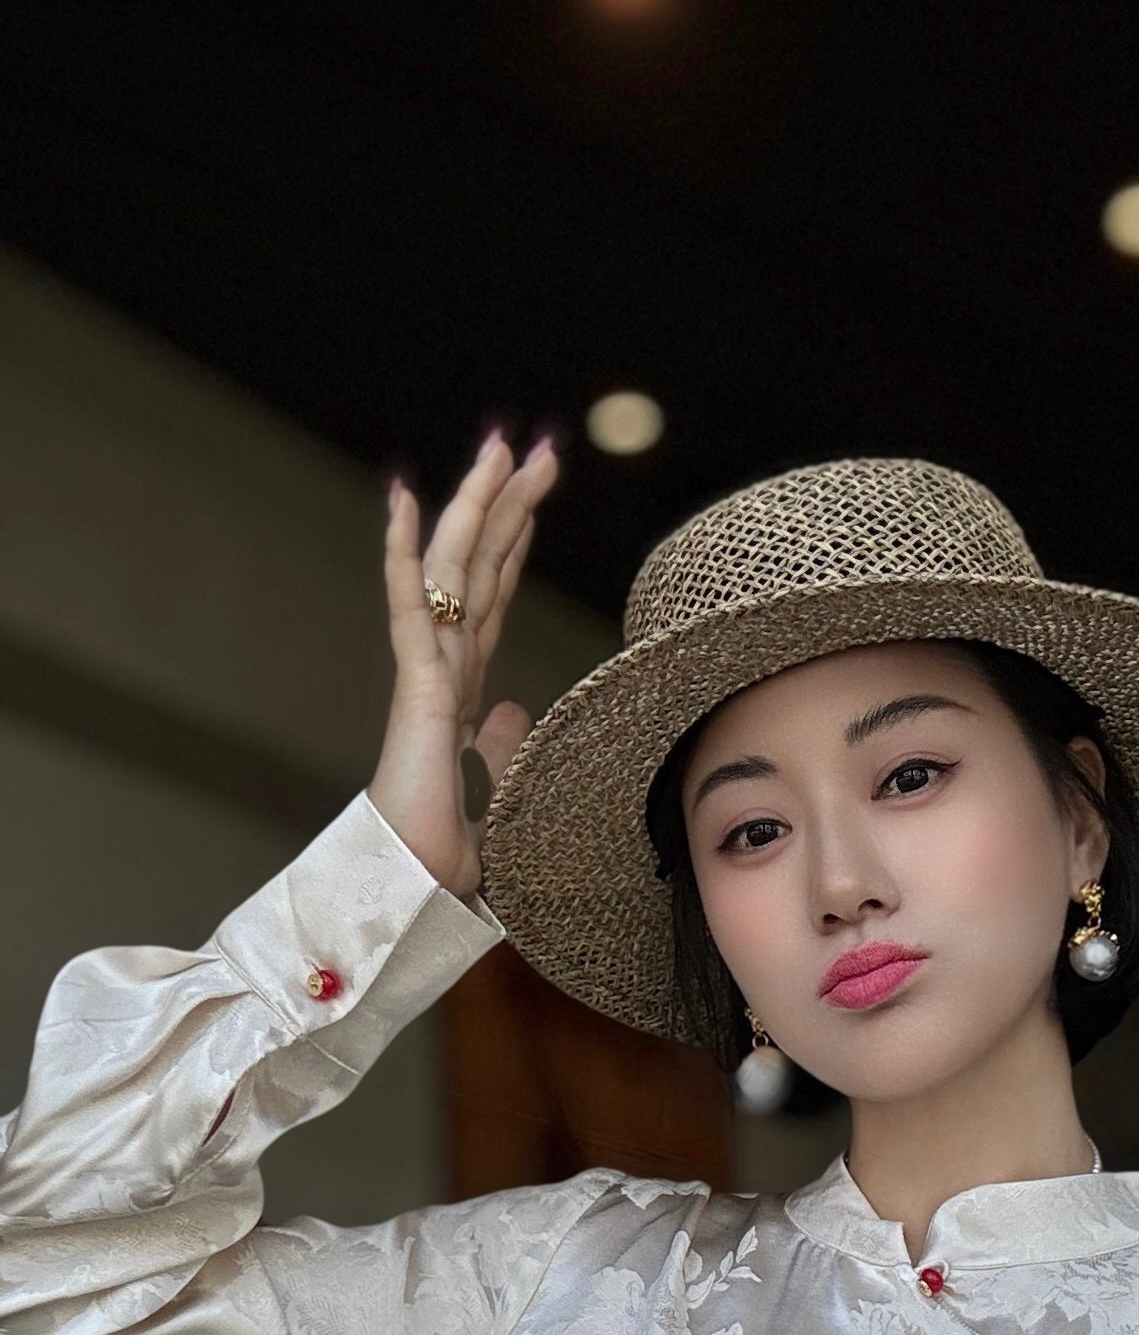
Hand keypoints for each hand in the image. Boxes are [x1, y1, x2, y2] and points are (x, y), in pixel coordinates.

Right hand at [367, 427, 560, 899]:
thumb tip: (513, 710)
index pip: (489, 602)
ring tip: (503, 443)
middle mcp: (443, 672)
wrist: (418, 892)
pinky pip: (411, 601)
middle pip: (481, 568)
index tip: (530, 498)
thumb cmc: (448, 865)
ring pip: (455, 568)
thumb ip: (508, 751)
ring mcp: (427, 672)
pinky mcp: (416, 684)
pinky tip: (405, 494)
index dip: (511, 546)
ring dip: (477, 504)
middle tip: (536, 445)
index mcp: (461, 695)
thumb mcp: (508, 800)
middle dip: (509, 505)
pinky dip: (407, 547)